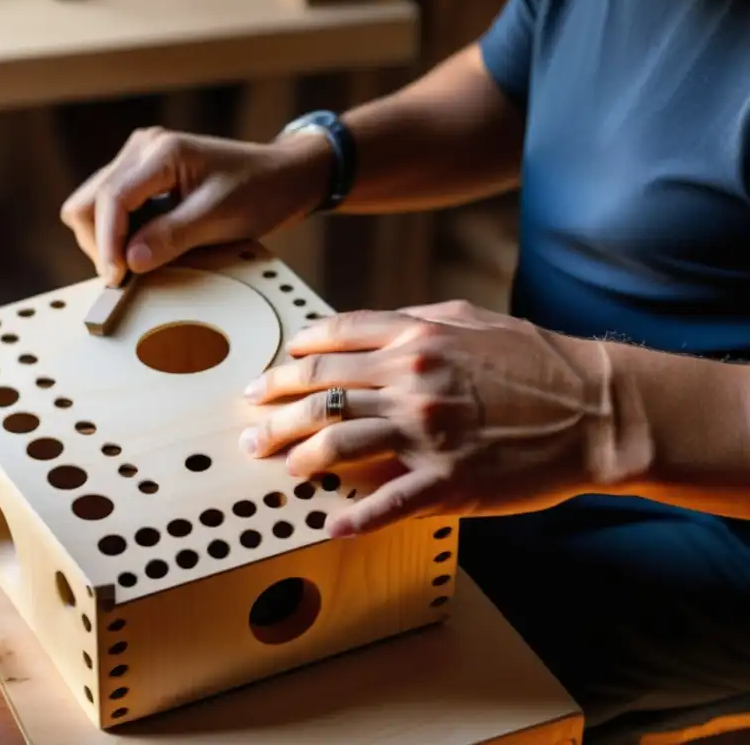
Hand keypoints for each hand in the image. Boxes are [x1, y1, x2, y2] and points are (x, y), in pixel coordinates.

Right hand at [60, 127, 329, 285]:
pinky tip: (142, 251)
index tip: (117, 279)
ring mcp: (138, 160)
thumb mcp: (220, 217)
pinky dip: (117, 234)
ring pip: (92, 206)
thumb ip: (172, 236)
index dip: (108, 243)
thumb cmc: (259, 191)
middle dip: (99, 243)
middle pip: (87, 201)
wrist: (282, 177)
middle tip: (124, 278)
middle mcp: (141, 149)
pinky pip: (111, 209)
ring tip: (135, 266)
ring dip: (105, 240)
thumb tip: (130, 261)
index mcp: (161, 152)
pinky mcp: (142, 176)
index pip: (112, 199)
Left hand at [239, 301, 653, 536]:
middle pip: (317, 392)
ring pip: (336, 439)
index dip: (288, 360)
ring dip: (297, 455)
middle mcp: (411, 379)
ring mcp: (427, 431)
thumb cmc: (535, 361)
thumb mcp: (471, 318)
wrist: (597, 408)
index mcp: (414, 338)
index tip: (267, 376)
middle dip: (271, 410)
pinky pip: (388, 501)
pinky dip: (354, 515)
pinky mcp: (449, 479)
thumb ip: (413, 320)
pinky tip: (330, 525)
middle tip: (247, 428)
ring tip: (280, 467)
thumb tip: (363, 327)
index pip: (329, 343)